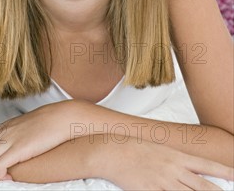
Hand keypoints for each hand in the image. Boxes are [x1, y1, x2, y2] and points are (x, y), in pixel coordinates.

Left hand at [0, 100, 73, 180]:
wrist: (60, 118)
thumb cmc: (46, 124)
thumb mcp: (24, 127)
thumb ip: (13, 135)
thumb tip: (8, 148)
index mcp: (3, 127)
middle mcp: (3, 133)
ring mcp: (10, 140)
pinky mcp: (20, 149)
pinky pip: (0, 165)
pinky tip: (4, 179)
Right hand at [100, 136, 233, 190]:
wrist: (113, 151)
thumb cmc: (134, 148)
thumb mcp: (159, 149)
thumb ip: (176, 162)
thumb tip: (190, 171)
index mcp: (176, 156)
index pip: (207, 165)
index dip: (224, 172)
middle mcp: (173, 169)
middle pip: (203, 186)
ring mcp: (163, 182)